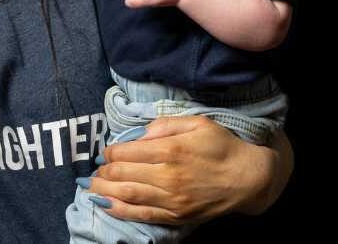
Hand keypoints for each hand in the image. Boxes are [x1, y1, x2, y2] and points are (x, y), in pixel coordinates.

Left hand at [84, 116, 277, 224]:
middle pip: (123, 174)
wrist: (248, 179)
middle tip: (94, 170)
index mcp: (171, 150)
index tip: (105, 152)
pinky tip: (106, 206)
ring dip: (104, 191)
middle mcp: (168, 175)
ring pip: (128, 195)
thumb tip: (139, 133)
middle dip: (103, 172)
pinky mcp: (176, 215)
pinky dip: (121, 211)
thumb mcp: (197, 123)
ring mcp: (172, 199)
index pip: (127, 152)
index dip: (111, 152)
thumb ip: (165, 124)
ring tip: (90, 188)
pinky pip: (143, 214)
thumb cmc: (222, 146)